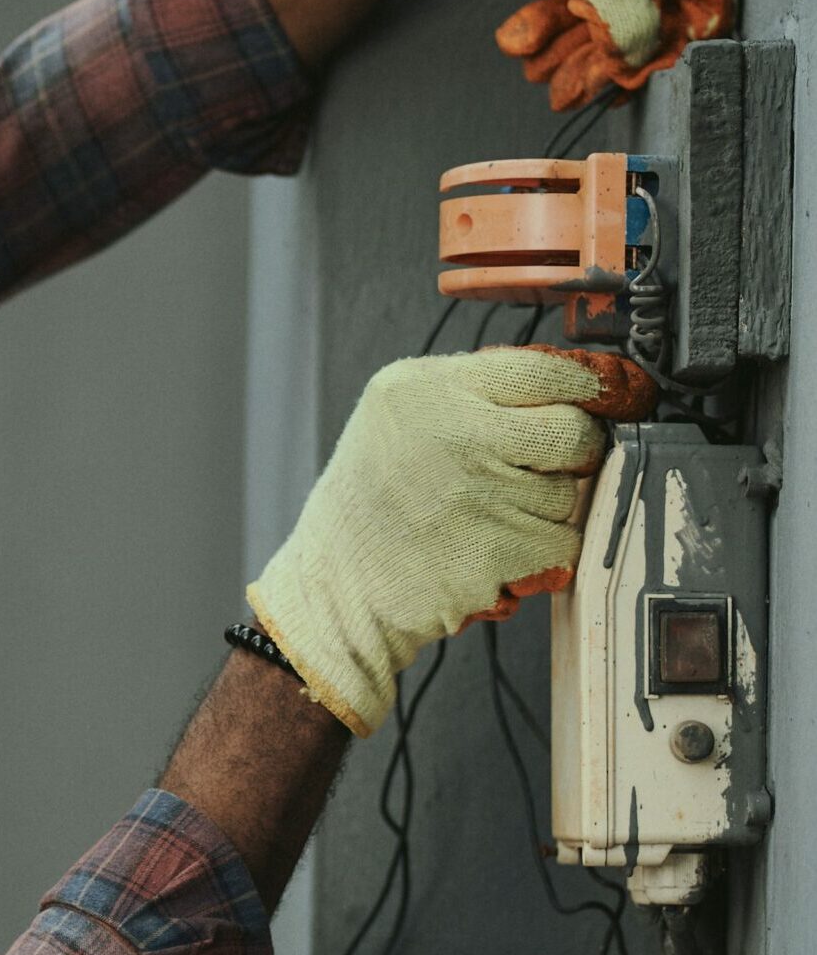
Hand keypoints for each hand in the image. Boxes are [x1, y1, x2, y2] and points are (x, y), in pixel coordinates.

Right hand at [244, 347, 654, 737]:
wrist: (335, 585)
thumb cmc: (369, 503)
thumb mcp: (398, 415)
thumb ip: (474, 390)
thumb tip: (576, 383)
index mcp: (426, 388)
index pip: (547, 369)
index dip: (597, 385)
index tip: (619, 395)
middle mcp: (455, 433)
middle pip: (575, 431)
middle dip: (572, 454)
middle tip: (537, 470)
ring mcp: (480, 494)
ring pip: (572, 494)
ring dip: (547, 510)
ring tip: (489, 518)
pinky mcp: (500, 551)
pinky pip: (564, 544)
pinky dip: (542, 553)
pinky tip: (495, 550)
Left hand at [427, 0, 741, 111]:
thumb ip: (636, 37)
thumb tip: (639, 64)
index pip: (711, 2)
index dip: (671, 47)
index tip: (633, 81)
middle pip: (657, 2)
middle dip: (609, 48)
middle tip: (575, 89)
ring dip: (576, 40)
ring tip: (539, 73)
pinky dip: (560, 11)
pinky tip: (529, 47)